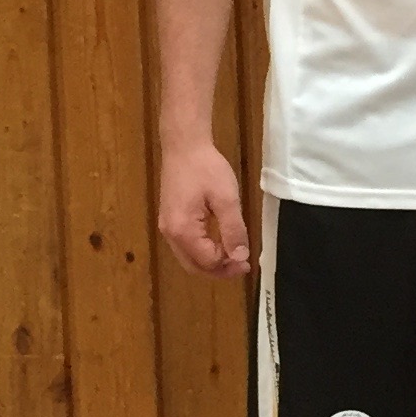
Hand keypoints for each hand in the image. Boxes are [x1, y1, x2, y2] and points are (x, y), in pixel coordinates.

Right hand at [156, 140, 251, 278]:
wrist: (184, 146)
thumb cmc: (206, 169)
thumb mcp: (227, 199)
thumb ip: (233, 230)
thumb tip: (240, 257)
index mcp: (183, 230)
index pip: (207, 262)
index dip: (228, 267)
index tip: (248, 262)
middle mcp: (170, 233)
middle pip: (194, 266)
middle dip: (219, 270)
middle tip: (242, 265)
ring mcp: (167, 227)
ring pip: (188, 258)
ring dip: (211, 262)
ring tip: (234, 257)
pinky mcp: (170, 220)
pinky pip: (186, 246)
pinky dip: (203, 251)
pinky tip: (220, 244)